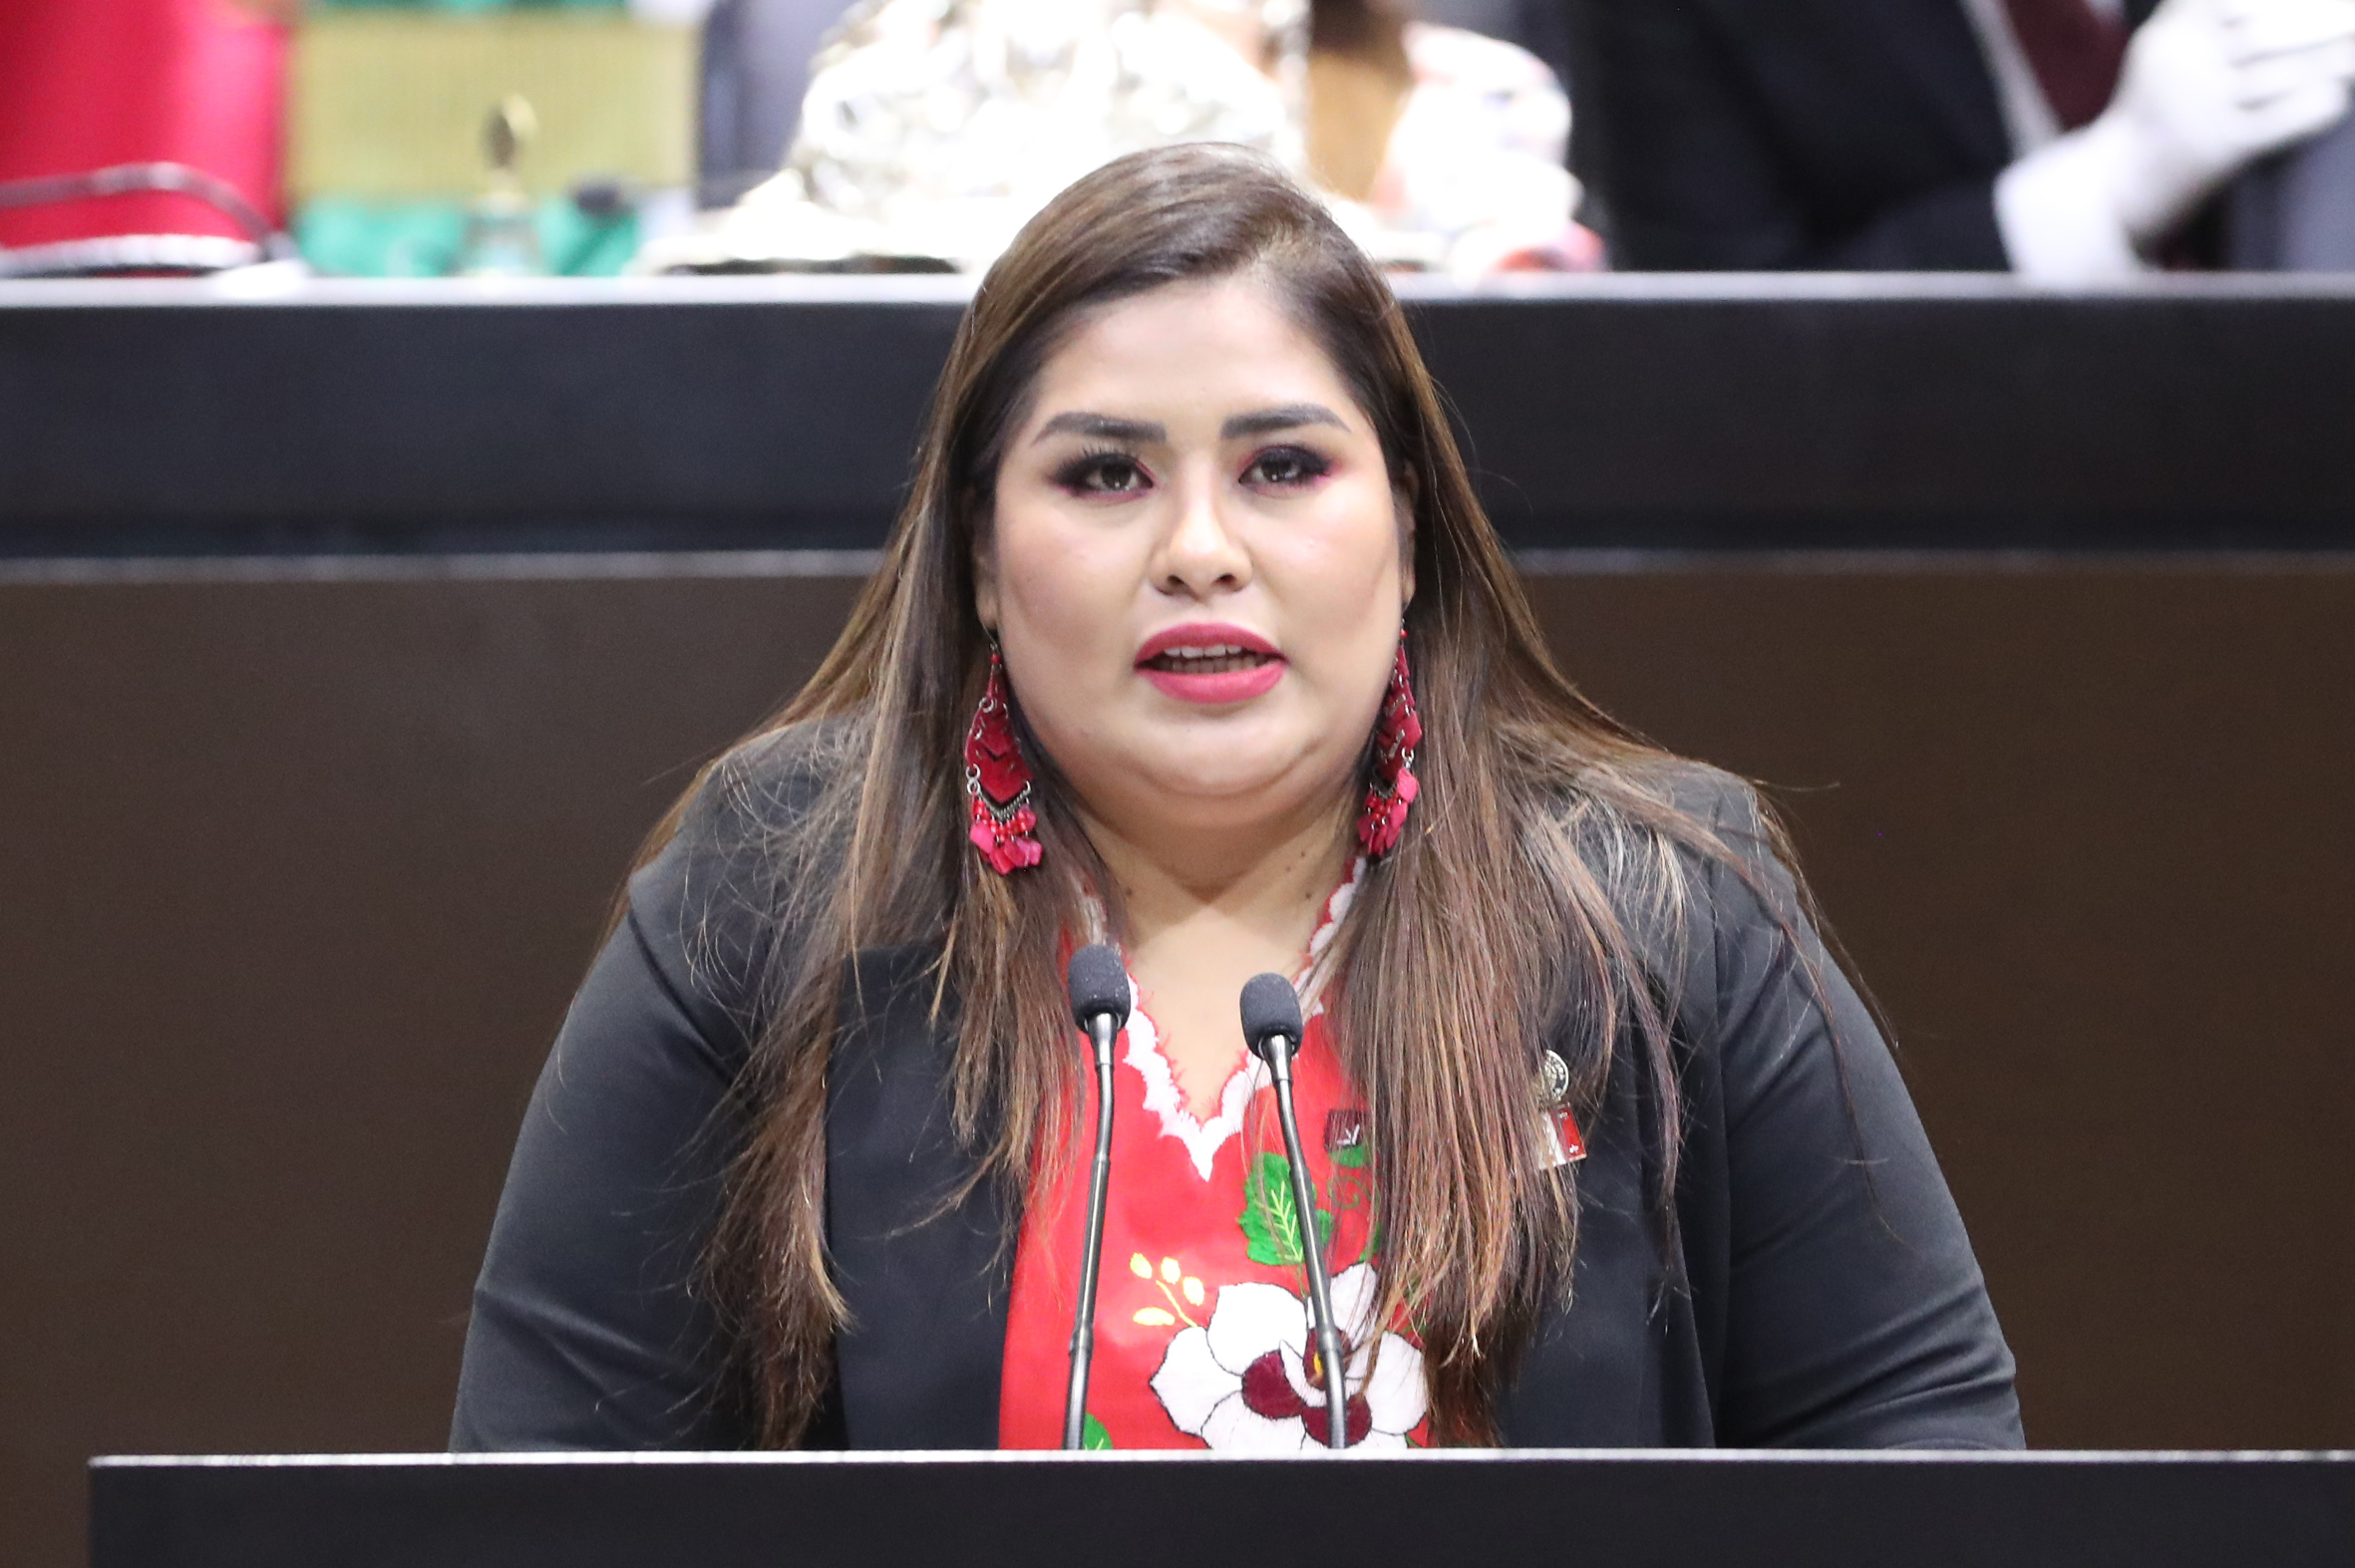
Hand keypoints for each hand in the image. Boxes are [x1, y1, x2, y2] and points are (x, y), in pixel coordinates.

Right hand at [2099, 0, 2354, 242]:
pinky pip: (2287, 118)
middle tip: (2353, 20)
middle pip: (2270, 30)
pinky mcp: (2219, 148)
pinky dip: (2319, 105)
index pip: (2240, 0)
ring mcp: (2201, 107)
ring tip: (2354, 56)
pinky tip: (2335, 98)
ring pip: (2288, 71)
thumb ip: (2198, 8)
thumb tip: (2270, 4)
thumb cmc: (2154, 110)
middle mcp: (2184, 64)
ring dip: (2336, 60)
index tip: (2329, 4)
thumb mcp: (2163, 43)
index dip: (2291, 2)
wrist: (2111, 188)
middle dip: (2325, 21)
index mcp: (2172, 31)